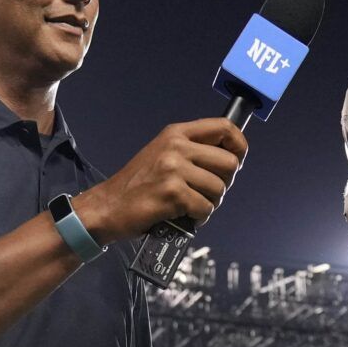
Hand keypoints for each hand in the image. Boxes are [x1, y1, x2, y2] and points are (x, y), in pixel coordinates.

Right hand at [74, 120, 247, 242]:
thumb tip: (230, 158)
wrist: (107, 207)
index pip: (225, 128)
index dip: (239, 146)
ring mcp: (173, 169)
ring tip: (191, 206)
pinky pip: (205, 208)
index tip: (237, 161)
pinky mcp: (172, 194)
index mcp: (176, 134)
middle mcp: (176, 147)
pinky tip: (183, 216)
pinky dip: (198, 218)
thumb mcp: (162, 154)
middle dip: (224, 183)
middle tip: (207, 193)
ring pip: (219, 189)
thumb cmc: (137, 186)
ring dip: (210, 203)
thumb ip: (192, 151)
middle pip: (229, 163)